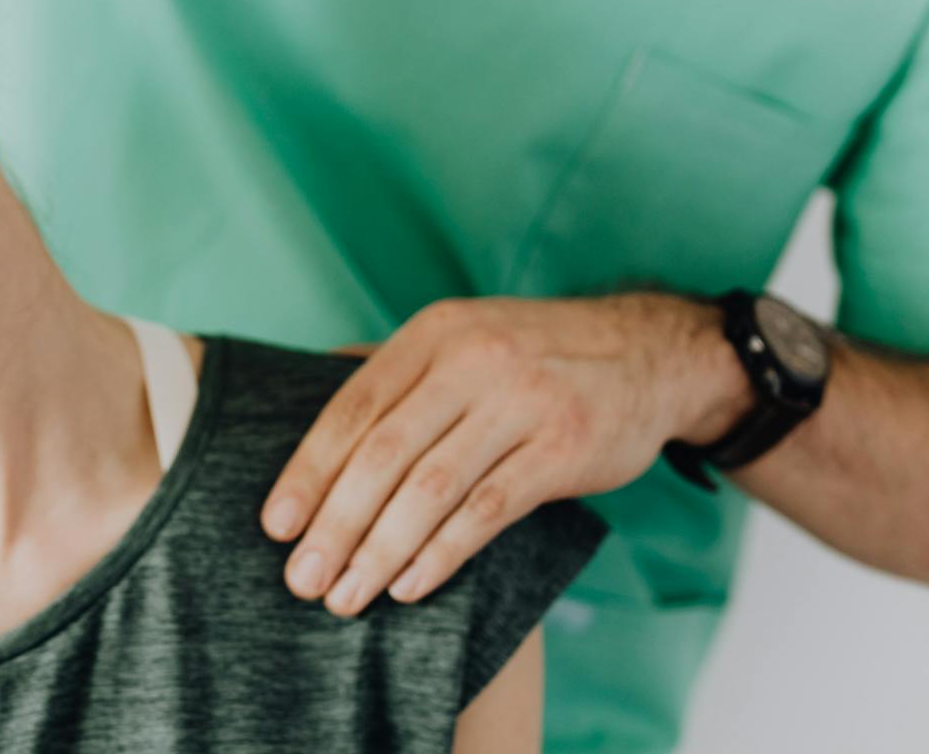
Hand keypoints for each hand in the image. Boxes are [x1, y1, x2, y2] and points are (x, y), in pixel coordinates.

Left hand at [261, 293, 748, 615]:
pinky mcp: (564, 449)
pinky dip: (441, 553)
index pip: (352, 407)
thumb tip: (307, 381)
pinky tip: (408, 585)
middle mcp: (471, 361)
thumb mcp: (463, 334)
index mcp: (433, 334)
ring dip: (379, 550)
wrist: (650, 353)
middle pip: (382, 454)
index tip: (277, 525)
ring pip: (430, 488)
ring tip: (346, 594)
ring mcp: (521, 403)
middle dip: (335, 524)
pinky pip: (488, 510)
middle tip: (303, 579)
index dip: (309, 470)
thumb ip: (395, 365)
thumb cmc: (535, 354)